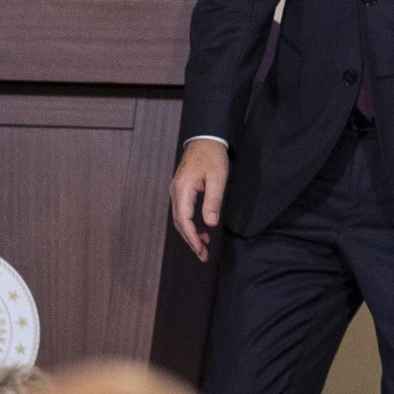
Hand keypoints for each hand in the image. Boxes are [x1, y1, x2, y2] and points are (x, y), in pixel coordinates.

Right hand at [169, 138, 227, 261]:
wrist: (205, 138)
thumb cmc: (212, 156)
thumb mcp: (217, 179)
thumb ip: (213, 201)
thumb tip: (210, 223)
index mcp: (183, 190)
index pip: (184, 220)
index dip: (192, 238)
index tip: (201, 250)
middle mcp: (176, 192)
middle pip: (179, 222)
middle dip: (191, 240)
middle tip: (203, 255)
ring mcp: (176, 191)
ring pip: (180, 218)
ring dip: (190, 233)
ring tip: (203, 246)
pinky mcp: (181, 189)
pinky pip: (182, 211)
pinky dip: (190, 223)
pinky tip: (201, 229)